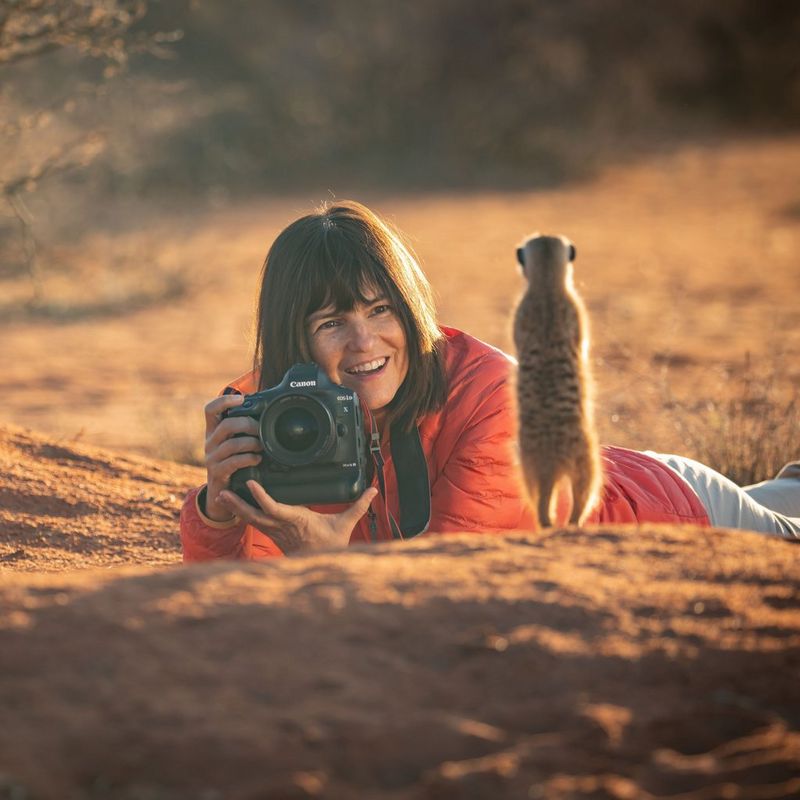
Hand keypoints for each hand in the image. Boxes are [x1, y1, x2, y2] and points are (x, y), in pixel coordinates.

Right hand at [203, 394, 261, 521]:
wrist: (223, 492)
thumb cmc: (233, 463)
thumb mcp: (235, 444)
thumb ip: (243, 430)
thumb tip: (265, 413)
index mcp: (213, 431)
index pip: (210, 410)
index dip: (224, 401)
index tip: (241, 399)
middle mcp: (209, 442)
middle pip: (226, 425)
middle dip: (248, 425)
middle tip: (262, 430)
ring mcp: (211, 458)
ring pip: (232, 444)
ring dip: (251, 443)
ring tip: (262, 446)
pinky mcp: (217, 472)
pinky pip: (234, 462)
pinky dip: (249, 458)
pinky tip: (257, 459)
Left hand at [216, 480, 378, 553]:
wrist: (322, 565)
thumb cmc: (331, 543)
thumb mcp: (345, 524)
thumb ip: (359, 506)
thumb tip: (373, 489)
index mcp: (296, 520)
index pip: (274, 508)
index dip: (261, 497)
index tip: (250, 484)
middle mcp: (281, 526)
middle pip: (254, 515)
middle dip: (237, 504)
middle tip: (222, 491)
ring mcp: (274, 531)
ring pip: (250, 519)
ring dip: (235, 508)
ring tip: (221, 494)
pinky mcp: (272, 533)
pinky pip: (253, 522)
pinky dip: (242, 513)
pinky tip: (232, 504)